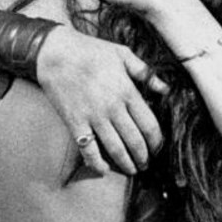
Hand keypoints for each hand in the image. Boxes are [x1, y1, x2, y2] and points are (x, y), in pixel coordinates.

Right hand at [37, 26, 168, 175]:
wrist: (55, 53)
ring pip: (116, 149)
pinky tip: (103, 170)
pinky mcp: (75, 123)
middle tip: (146, 164)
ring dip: (127, 164)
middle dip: (144, 157)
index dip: (157, 142)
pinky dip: (97, 163)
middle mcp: (113, 107)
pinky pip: (88, 149)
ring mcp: (94, 117)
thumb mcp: (123, 54)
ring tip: (132, 170)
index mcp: (127, 91)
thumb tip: (166, 89)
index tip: (157, 148)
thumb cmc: (91, 51)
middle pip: (135, 141)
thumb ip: (146, 73)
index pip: (150, 125)